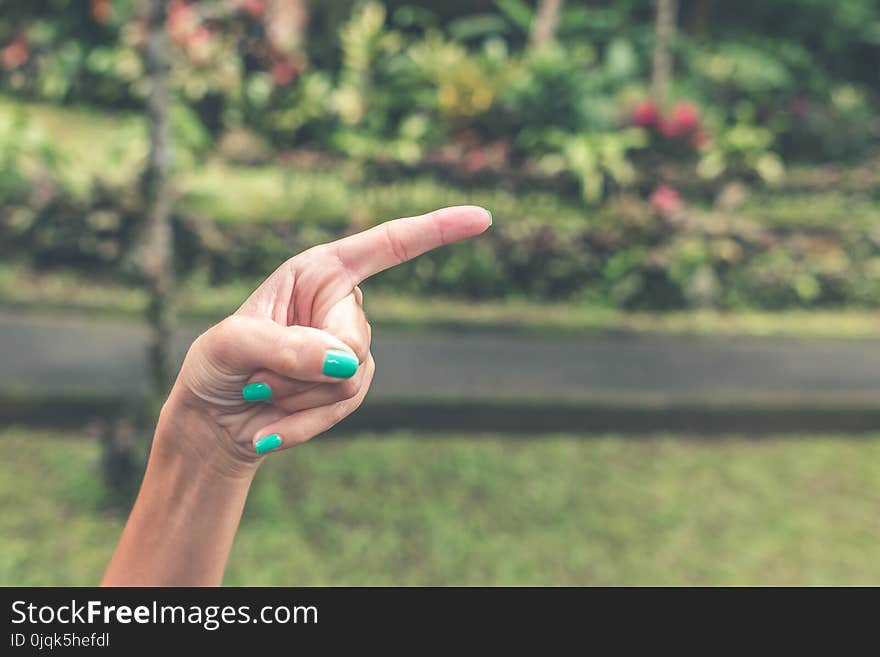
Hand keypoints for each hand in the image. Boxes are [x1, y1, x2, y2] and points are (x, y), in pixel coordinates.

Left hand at [161, 205, 491, 475]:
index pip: (386, 246)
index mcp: (318, 271)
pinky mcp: (350, 387)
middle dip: (307, 366)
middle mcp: (340, 305)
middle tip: (260, 374)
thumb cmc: (215, 366)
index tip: (482, 218)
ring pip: (352, 378)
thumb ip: (284, 347)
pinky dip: (303, 423)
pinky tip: (270, 428)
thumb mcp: (231, 344)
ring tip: (263, 391)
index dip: (436, 230)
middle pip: (356, 339)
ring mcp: (349, 349)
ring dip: (300, 395)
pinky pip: (344, 407)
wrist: (215, 420)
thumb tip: (346, 362)